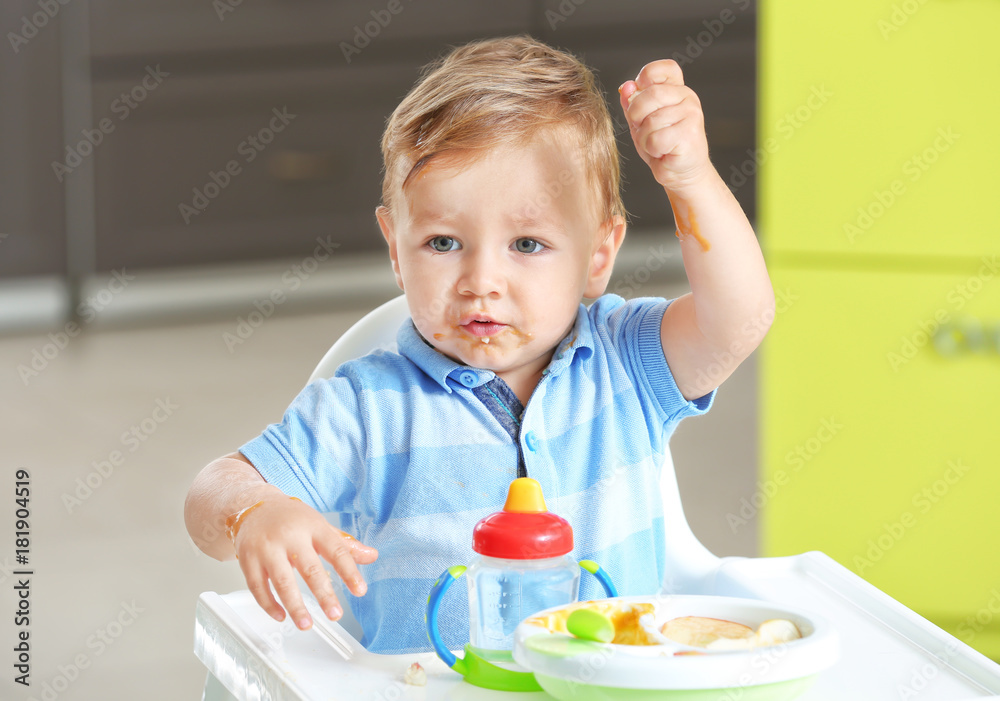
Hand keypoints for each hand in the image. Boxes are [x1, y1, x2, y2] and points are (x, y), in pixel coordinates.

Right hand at [231, 496, 378, 629]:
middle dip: (324, 594)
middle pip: (309, 567)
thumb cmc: (292, 519)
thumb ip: (345, 544)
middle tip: (336, 614)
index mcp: (313, 526)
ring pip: (281, 581)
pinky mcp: (247, 559)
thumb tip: (373, 556)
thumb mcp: (320, 526)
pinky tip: (281, 616)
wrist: (254, 507)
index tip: (360, 590)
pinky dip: (268, 604)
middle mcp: (290, 536)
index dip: (349, 571)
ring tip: (306, 624)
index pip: (336, 549)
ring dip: (294, 605)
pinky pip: (257, 586)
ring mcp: (267, 548)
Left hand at [619, 60, 711, 193]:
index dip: (647, 75)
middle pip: (650, 94)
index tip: (639, 91)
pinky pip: (656, 139)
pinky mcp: (690, 135)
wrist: (681, 173)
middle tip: (642, 129)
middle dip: (636, 115)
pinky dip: (652, 150)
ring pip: (651, 121)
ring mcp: (692, 115)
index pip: (665, 68)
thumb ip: (632, 103)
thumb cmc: (661, 145)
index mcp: (676, 89)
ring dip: (645, 138)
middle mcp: (687, 97)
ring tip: (656, 144)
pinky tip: (662, 152)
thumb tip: (625, 87)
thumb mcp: (641, 121)